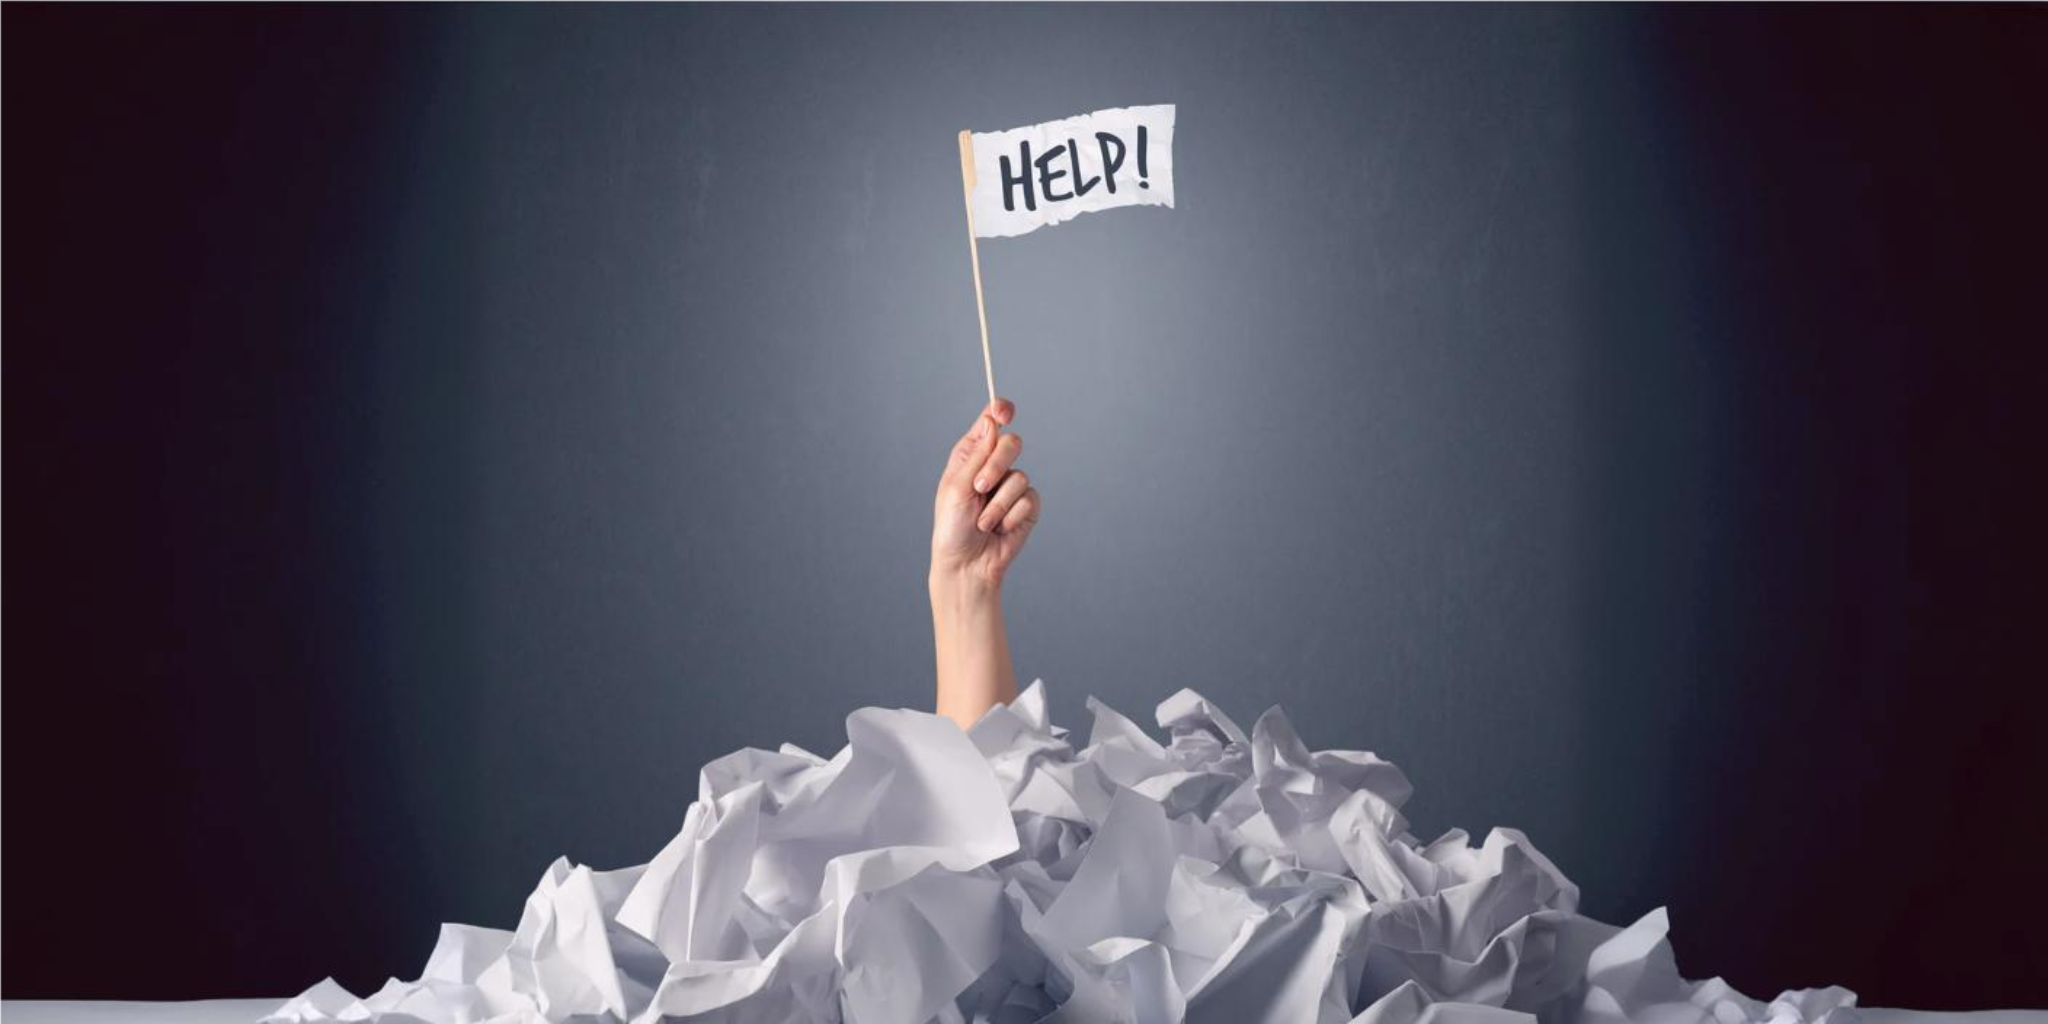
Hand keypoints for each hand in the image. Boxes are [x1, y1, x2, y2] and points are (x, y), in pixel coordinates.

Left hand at [931, 397, 1041, 589]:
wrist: (967, 565)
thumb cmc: (953, 528)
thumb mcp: (957, 487)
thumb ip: (977, 455)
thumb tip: (991, 422)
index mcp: (970, 455)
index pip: (990, 423)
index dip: (1000, 411)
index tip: (1004, 412)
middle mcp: (992, 466)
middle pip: (1011, 443)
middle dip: (997, 464)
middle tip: (979, 486)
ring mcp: (1012, 486)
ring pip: (1020, 475)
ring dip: (998, 503)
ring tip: (984, 521)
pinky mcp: (1027, 506)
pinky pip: (1030, 498)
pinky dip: (1011, 516)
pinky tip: (1000, 529)